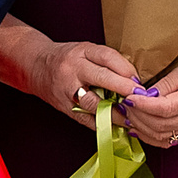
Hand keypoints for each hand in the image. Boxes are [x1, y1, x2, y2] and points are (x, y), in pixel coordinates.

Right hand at [24, 38, 142, 128]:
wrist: (36, 66)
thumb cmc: (66, 58)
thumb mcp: (85, 51)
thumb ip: (107, 61)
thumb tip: (134, 78)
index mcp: (81, 52)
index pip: (107, 57)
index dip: (126, 69)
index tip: (139, 81)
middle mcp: (73, 69)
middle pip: (101, 78)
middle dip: (124, 89)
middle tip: (141, 97)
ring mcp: (67, 89)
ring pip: (93, 102)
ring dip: (114, 111)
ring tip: (130, 117)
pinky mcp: (65, 106)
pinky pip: (85, 118)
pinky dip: (102, 123)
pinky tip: (115, 126)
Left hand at [118, 44, 177, 149]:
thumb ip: (166, 83)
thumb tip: (145, 95)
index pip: (165, 109)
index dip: (144, 106)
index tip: (129, 98)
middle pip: (160, 125)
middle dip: (138, 116)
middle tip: (124, 104)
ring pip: (161, 136)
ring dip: (141, 127)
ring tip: (127, 114)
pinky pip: (167, 140)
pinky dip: (149, 137)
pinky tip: (137, 128)